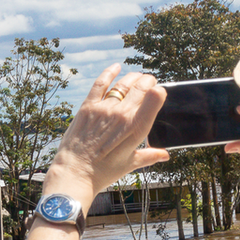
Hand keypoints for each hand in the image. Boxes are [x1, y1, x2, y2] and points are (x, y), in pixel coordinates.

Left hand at [44, 65, 169, 197]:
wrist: (75, 173)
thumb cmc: (103, 171)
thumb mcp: (130, 164)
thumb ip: (149, 156)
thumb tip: (164, 155)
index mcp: (137, 128)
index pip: (155, 96)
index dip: (159, 91)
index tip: (158, 93)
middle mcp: (122, 114)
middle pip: (141, 86)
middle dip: (148, 81)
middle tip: (149, 83)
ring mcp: (104, 109)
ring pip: (123, 84)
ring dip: (132, 78)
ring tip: (136, 78)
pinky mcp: (88, 106)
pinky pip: (100, 83)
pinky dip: (109, 73)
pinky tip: (116, 67)